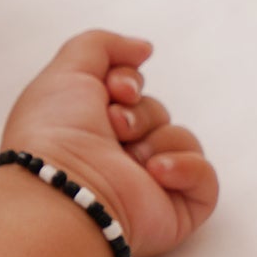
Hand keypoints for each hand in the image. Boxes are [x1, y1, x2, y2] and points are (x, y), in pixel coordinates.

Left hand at [0, 30, 219, 256]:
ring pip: (181, 139)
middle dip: (139, 113)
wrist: (62, 187)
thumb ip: (100, 45)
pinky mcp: (174, 211)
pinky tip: (154, 174)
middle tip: (113, 127)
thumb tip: (142, 49)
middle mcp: (114, 160)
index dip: (128, 82)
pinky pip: (204, 176)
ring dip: (155, 140)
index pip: (132, 94)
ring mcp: (145, 188)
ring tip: (128, 159)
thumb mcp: (66, 71)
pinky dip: (185, 168)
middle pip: (156, 113)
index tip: (112, 90)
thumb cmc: (53, 135)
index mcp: (88, 132)